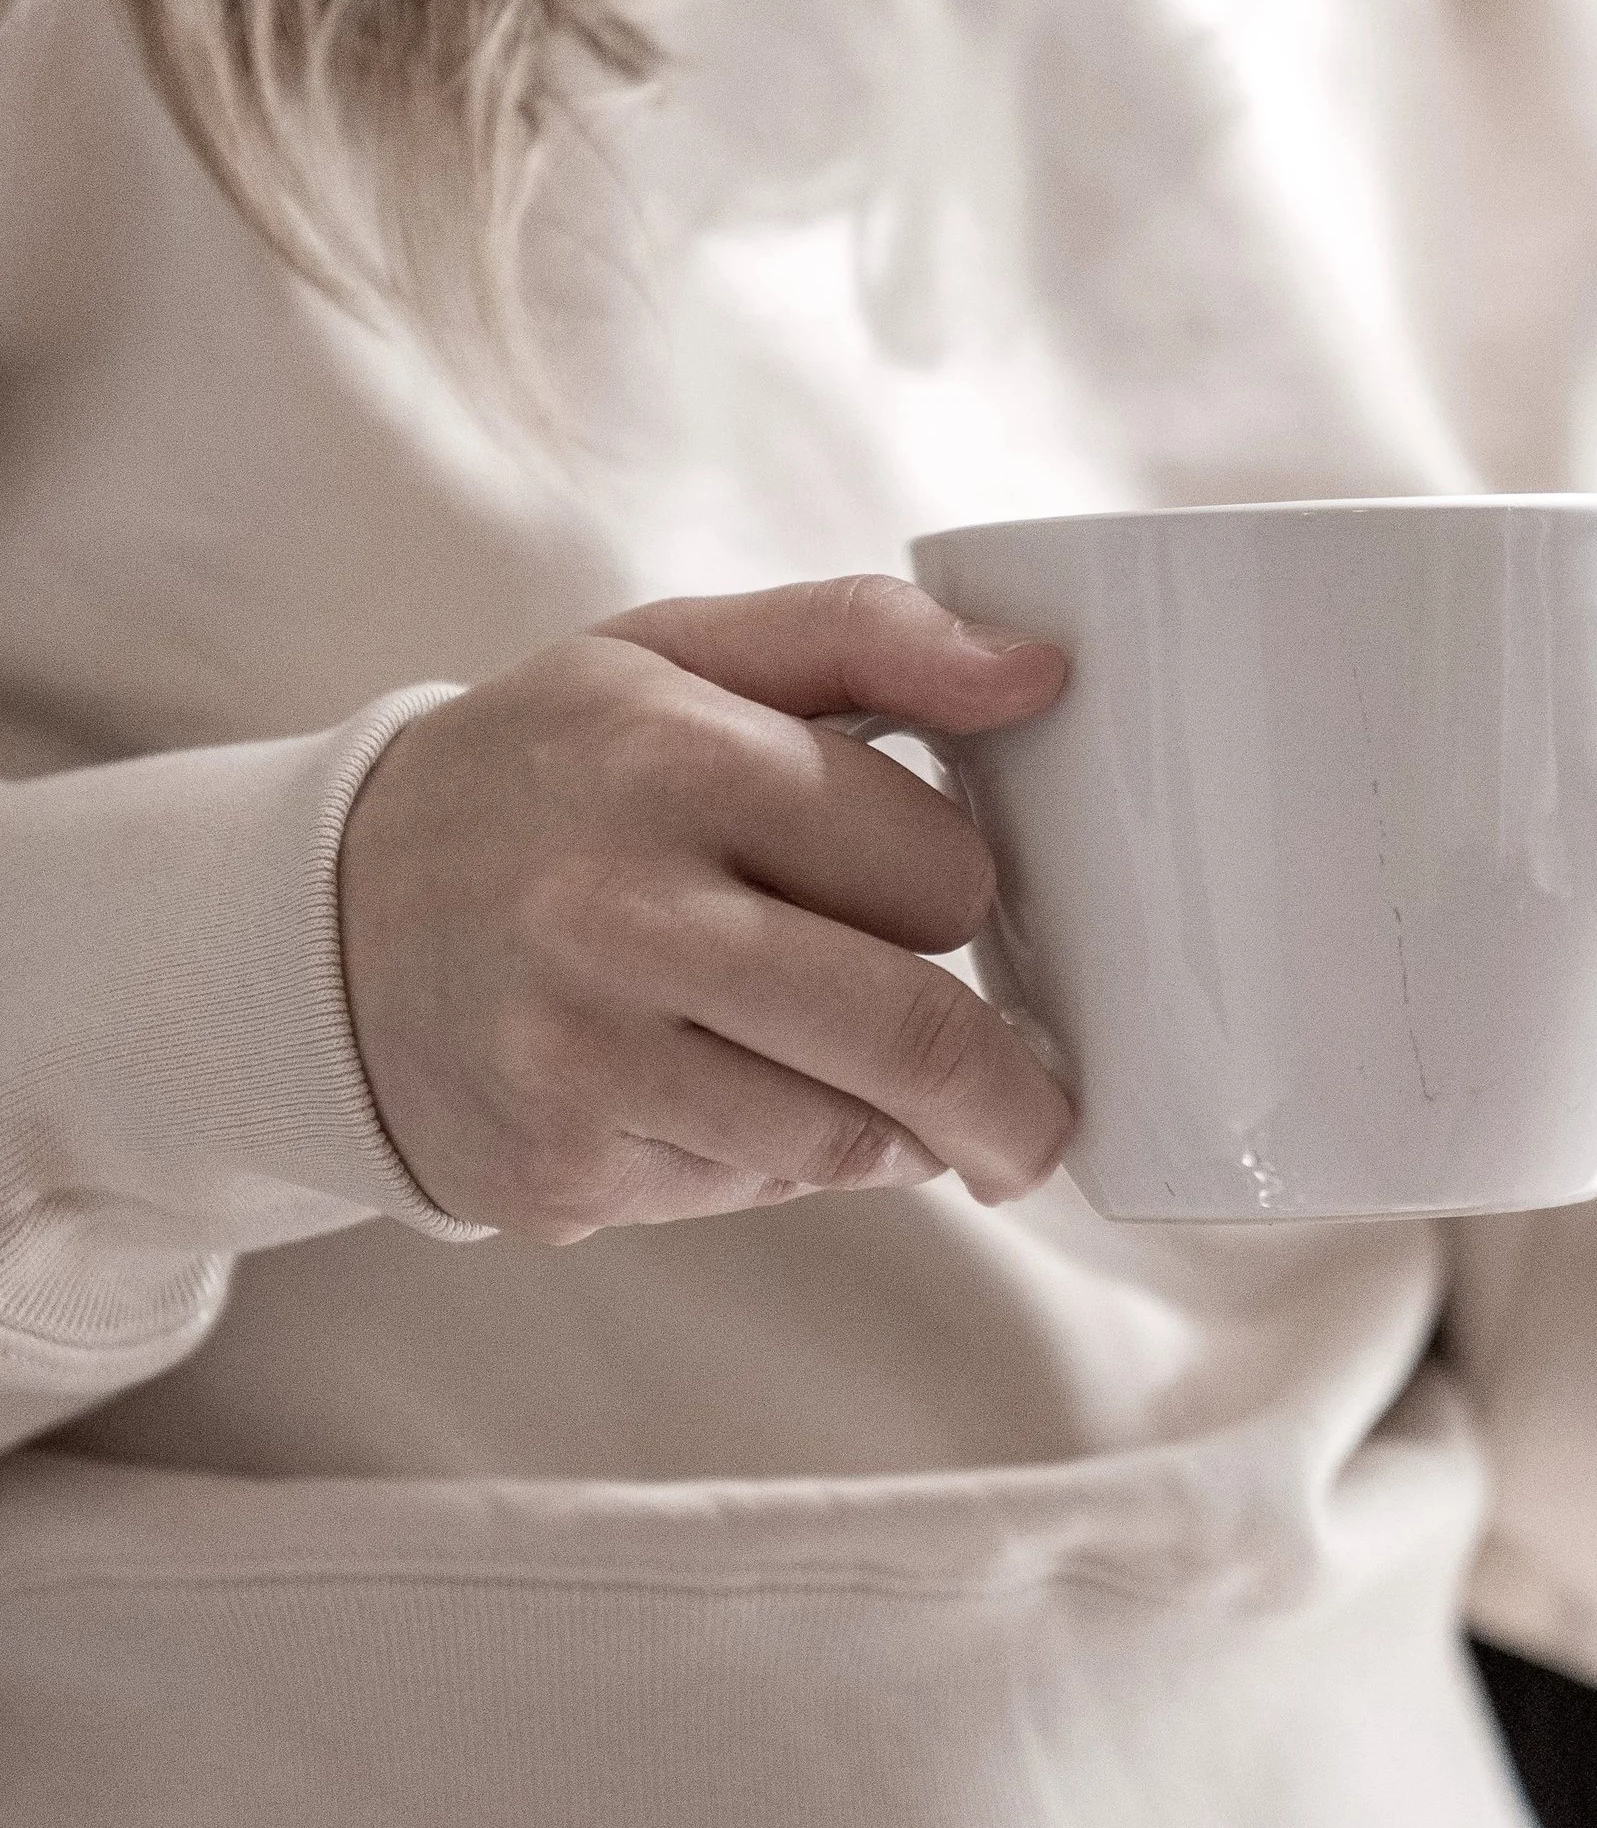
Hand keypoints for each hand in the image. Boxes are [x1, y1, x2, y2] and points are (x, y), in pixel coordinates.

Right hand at [338, 575, 1072, 1239]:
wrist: (326, 926)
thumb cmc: (551, 777)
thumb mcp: (681, 655)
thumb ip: (869, 636)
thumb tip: (1039, 673)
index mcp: (667, 755)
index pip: (934, 866)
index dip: (961, 885)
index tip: (946, 892)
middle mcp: (614, 911)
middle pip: (909, 1032)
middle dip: (1009, 1092)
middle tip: (1039, 1115)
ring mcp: (576, 1056)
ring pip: (843, 1137)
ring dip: (902, 1130)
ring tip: (886, 1092)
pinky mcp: (557, 1171)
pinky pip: (751, 1191)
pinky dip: (788, 1162)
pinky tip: (738, 1098)